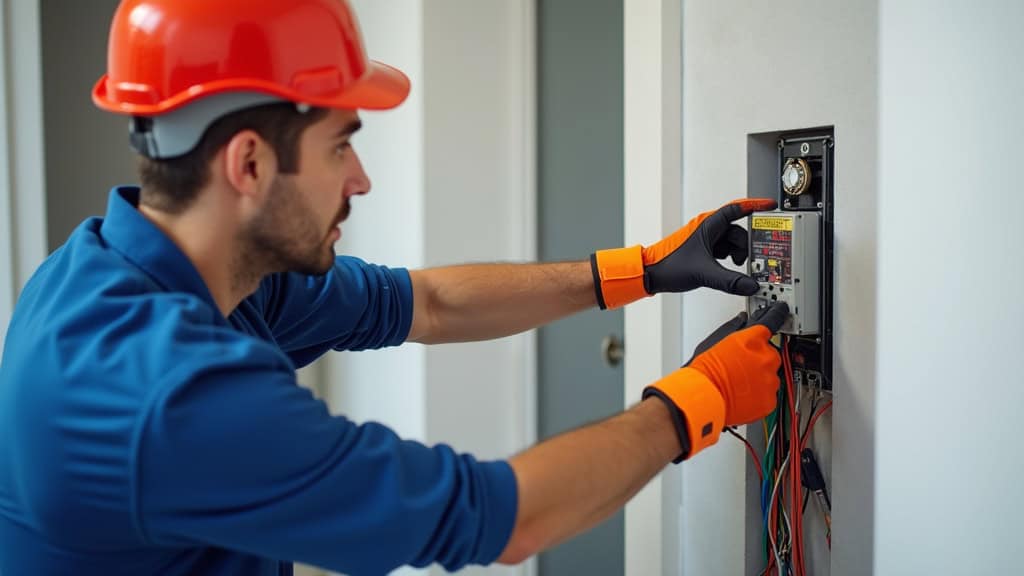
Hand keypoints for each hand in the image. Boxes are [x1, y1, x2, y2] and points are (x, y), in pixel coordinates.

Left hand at [590, 198, 775, 308]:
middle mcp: (707, 229)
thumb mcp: (704, 273)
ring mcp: (706, 239)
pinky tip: (731, 269)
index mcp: (707, 225)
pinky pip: (725, 250)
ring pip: (733, 242)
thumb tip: (750, 285)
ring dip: (740, 254)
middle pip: (738, 230)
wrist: (651, 274)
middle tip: (758, 255)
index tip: (771, 206)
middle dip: (749, 244)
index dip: (755, 205)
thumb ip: (730, 281)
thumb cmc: (668, 266)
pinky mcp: (704, 250)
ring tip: (741, 267)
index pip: (736, 209)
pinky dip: (731, 258)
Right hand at [642, 302, 787, 461]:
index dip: (776, 315)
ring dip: (759, 378)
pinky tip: (742, 395)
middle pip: (770, 353)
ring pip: (770, 375)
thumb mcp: (716, 340)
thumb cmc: (704, 371)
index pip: (772, 321)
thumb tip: (742, 323)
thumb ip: (735, 330)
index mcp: (753, 339)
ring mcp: (769, 379)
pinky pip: (768, 395)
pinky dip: (759, 396)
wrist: (703, 397)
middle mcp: (765, 357)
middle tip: (741, 366)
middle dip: (759, 358)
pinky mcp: (769, 399)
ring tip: (739, 383)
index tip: (781, 312)